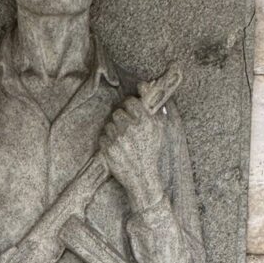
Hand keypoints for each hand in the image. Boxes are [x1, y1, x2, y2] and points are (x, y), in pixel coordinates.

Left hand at [98, 95, 165, 210]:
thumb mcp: (160, 128)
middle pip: (118, 112)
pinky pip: (103, 136)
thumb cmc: (152, 152)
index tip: (133, 114)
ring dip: (114, 130)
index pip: (130, 102)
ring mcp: (117, 139)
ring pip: (109, 124)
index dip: (131, 108)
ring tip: (123, 140)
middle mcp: (130, 128)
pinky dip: (108, 141)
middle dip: (122, 119)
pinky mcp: (107, 149)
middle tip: (128, 129)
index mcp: (145, 121)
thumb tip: (144, 84)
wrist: (142, 178)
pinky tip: (118, 148)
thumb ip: (153, 105)